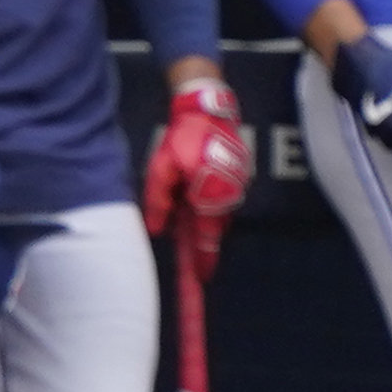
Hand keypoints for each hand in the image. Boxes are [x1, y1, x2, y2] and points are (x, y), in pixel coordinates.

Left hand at [143, 75, 251, 277]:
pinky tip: (192, 198)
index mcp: (210, 200)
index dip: (203, 262)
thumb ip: (159, 201)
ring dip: (202, 222)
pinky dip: (206, 206)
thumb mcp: (161, 170)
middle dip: (201, 245)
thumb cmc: (183, 139)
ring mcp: (235, 188)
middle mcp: (228, 198)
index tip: (201, 280)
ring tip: (186, 223)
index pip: (206, 240)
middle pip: (212, 230)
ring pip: (215, 215)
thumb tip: (156, 231)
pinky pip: (219, 200)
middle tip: (194, 268)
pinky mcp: (235, 178)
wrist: (208, 111)